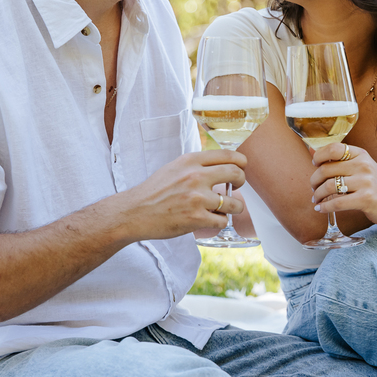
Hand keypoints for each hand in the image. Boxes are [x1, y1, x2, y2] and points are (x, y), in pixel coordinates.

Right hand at [114, 150, 245, 240]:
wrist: (135, 212)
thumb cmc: (154, 191)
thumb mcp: (174, 168)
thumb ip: (196, 165)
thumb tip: (221, 166)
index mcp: (190, 161)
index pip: (227, 155)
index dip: (240, 162)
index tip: (242, 167)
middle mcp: (195, 176)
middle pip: (236, 174)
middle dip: (241, 181)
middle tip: (235, 188)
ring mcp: (197, 198)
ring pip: (234, 202)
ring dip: (234, 207)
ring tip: (226, 209)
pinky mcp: (196, 218)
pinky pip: (223, 220)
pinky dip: (220, 221)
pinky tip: (212, 219)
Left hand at [309, 143, 376, 226]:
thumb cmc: (375, 184)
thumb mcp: (360, 166)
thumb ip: (339, 160)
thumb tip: (311, 151)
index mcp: (360, 154)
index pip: (334, 148)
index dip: (319, 156)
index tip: (315, 164)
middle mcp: (363, 165)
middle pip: (326, 169)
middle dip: (314, 180)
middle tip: (313, 188)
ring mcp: (365, 182)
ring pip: (329, 186)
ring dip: (318, 195)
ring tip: (316, 199)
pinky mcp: (366, 199)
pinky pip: (337, 203)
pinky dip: (325, 207)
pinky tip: (321, 209)